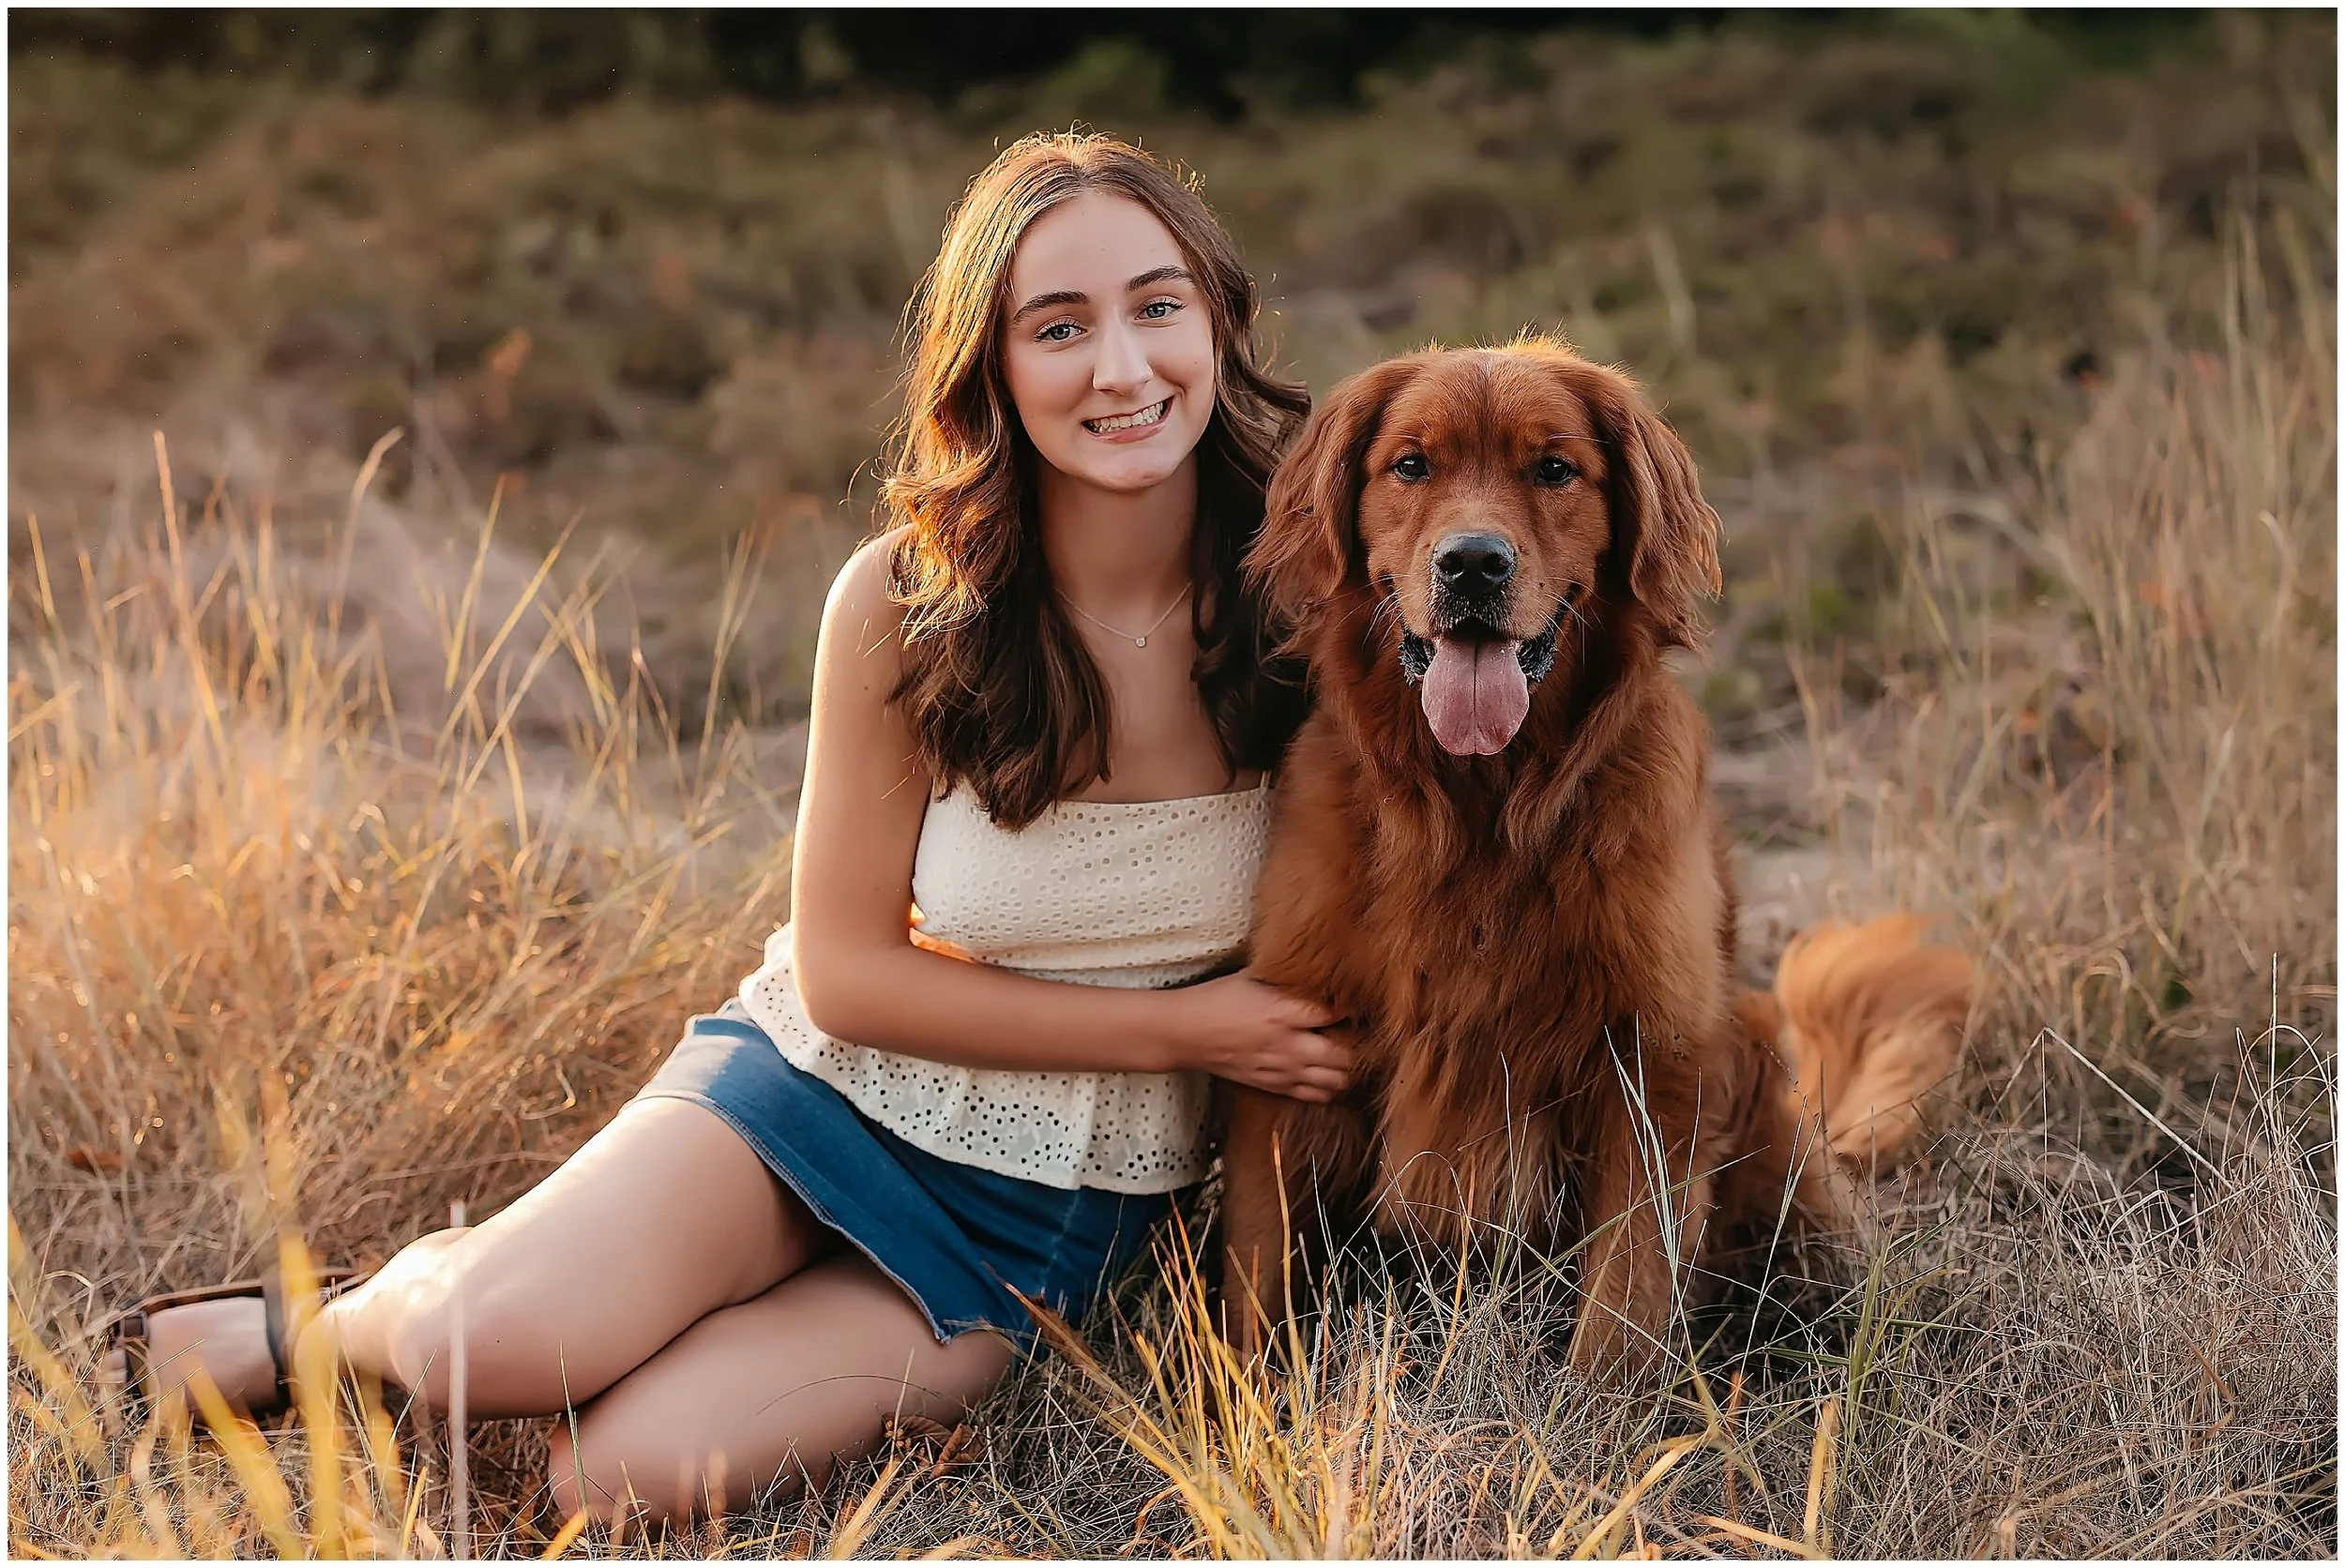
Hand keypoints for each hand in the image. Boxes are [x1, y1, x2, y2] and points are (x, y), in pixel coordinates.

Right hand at [1170, 970, 1355, 1101]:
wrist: (1186, 1034)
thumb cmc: (1217, 999)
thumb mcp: (1253, 977)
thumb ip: (1288, 980)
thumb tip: (1319, 971)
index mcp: (1283, 1012)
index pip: (1338, 1012)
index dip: (1352, 1006)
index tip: (1354, 1000)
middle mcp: (1288, 1045)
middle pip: (1346, 1055)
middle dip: (1357, 1042)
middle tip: (1356, 1030)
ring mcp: (1283, 1071)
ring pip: (1338, 1080)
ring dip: (1347, 1067)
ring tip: (1344, 1051)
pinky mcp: (1275, 1086)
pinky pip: (1317, 1095)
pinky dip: (1329, 1086)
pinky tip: (1326, 1071)